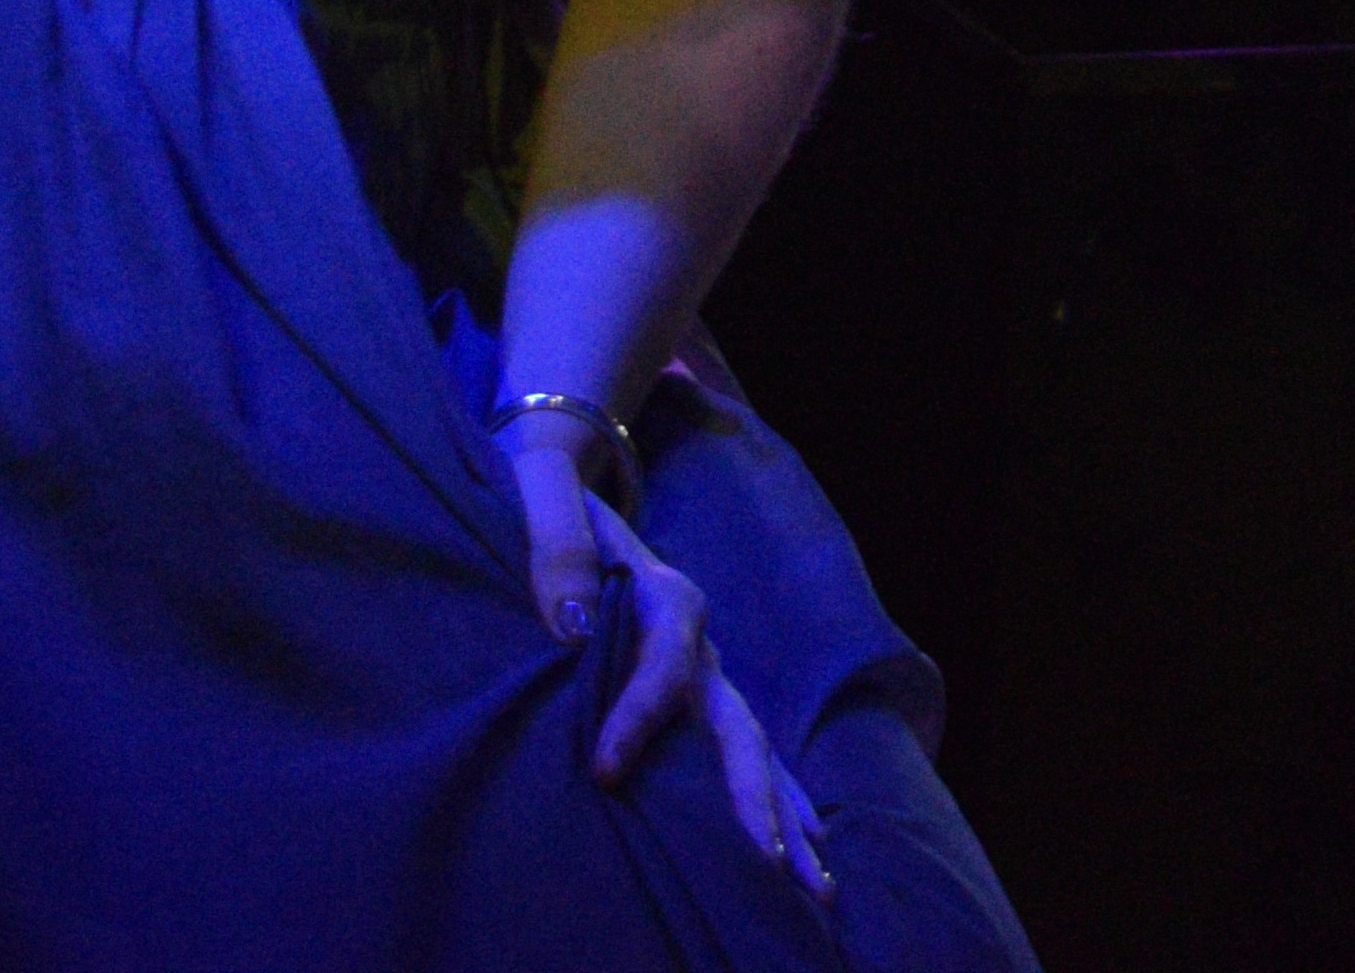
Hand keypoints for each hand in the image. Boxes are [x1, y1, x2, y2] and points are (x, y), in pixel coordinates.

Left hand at [502, 418, 833, 901]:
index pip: (665, 664)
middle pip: (736, 721)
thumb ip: (557, 545)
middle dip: (757, 793)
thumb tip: (568, 625)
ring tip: (814, 880)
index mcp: (663, 593)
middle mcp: (697, 636)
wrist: (567, 473)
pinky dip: (775, 796)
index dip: (639, 716)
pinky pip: (738, 748)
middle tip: (770, 860)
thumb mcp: (540, 492)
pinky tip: (804, 845)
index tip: (608, 772)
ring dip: (784, 811)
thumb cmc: (542, 489)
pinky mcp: (689, 688)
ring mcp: (702, 666)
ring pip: (752, 744)